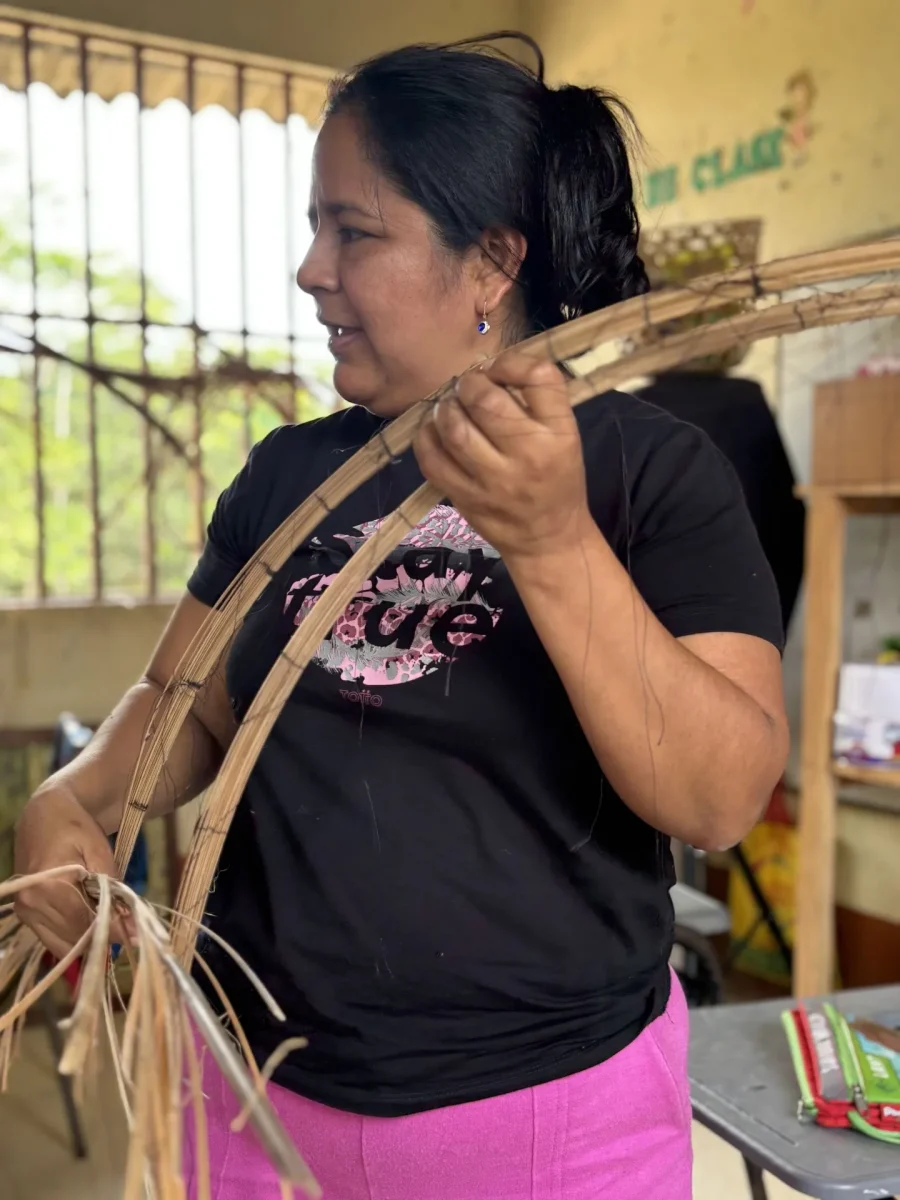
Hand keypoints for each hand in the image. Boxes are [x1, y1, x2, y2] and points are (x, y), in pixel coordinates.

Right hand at [14, 788, 123, 958]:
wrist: (44, 815)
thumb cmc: (75, 828)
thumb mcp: (100, 851)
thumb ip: (113, 888)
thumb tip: (132, 924)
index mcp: (50, 885)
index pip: (86, 922)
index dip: (114, 930)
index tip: (138, 934)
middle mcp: (32, 904)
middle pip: (75, 936)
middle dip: (105, 934)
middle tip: (130, 928)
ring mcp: (25, 912)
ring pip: (65, 943)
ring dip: (90, 939)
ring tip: (112, 923)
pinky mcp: (25, 915)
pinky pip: (53, 939)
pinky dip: (74, 937)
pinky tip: (91, 924)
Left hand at [413, 352, 591, 562]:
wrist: (548, 539)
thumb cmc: (557, 479)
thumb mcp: (564, 436)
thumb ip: (535, 401)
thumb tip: (486, 367)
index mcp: (559, 434)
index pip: (538, 376)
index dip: (510, 362)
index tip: (498, 370)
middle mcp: (529, 455)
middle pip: (486, 399)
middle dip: (469, 384)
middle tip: (468, 387)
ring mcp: (493, 480)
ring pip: (455, 428)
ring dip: (446, 407)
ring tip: (451, 406)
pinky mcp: (466, 498)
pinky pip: (432, 459)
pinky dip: (426, 436)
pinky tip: (434, 430)